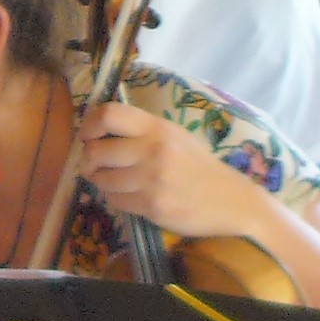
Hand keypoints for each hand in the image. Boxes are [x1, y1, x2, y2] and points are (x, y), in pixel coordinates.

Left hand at [72, 104, 268, 238]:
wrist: (232, 201)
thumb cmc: (199, 167)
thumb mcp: (175, 137)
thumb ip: (141, 132)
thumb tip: (99, 132)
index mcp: (158, 127)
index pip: (108, 114)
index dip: (88, 125)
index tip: (87, 136)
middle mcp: (153, 150)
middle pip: (96, 151)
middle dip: (88, 160)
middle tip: (94, 165)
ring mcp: (152, 179)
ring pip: (102, 179)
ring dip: (101, 182)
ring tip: (114, 181)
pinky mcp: (152, 206)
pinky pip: (115, 201)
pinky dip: (116, 199)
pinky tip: (130, 196)